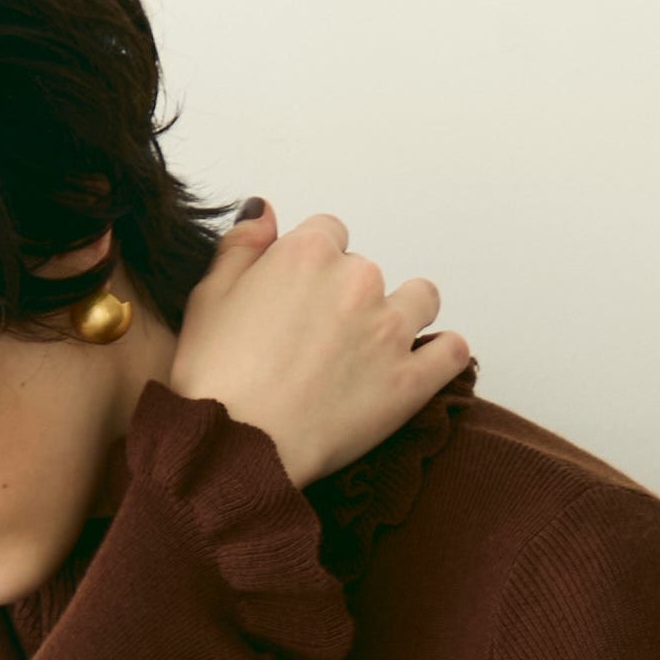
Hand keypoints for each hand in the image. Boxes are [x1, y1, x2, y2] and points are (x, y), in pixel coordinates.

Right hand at [168, 201, 472, 491]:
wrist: (237, 447)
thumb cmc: (215, 379)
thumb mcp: (208, 297)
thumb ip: (241, 246)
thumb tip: (265, 213)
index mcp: (308, 253)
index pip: (328, 234)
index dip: (312, 267)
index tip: (300, 300)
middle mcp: (357, 280)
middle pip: (366, 271)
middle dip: (348, 298)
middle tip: (320, 342)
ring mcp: (389, 330)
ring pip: (420, 299)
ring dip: (403, 314)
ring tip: (376, 349)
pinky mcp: (410, 381)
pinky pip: (452, 352)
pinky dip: (443, 355)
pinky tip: (424, 365)